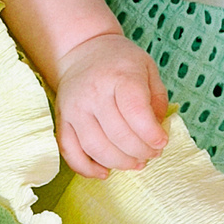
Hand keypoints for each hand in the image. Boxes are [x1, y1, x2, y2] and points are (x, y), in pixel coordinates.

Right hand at [55, 32, 169, 176]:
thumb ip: (157, 101)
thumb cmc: (121, 62)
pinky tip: (105, 172)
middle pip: (118, 135)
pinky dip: (86, 168)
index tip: (162, 142)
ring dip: (120, 163)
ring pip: (96, 148)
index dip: (151, 134)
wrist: (84, 51)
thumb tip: (156, 134)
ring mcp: (74, 108)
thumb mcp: (148, 70)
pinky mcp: (61, 120)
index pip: (135, 112)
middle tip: (152, 154)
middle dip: (141, 152)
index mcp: (119, 77)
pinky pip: (69, 151)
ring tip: (136, 162)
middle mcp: (93, 93)